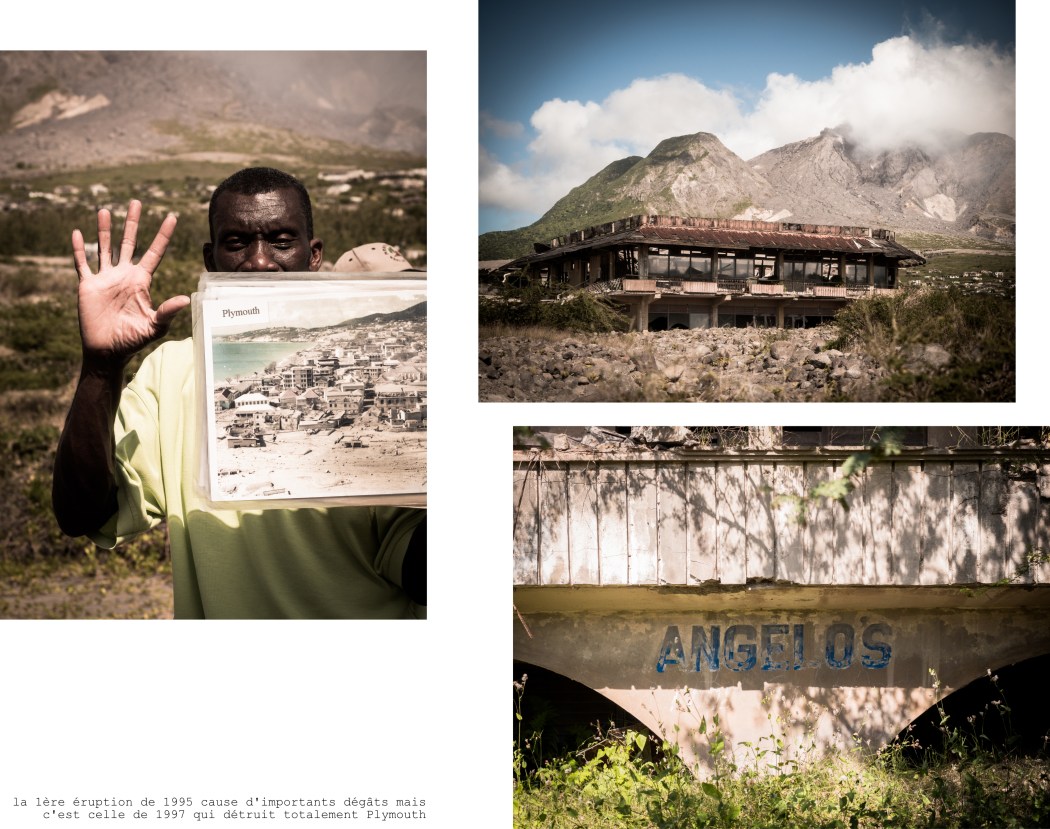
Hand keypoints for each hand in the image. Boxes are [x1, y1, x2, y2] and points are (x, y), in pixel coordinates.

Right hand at [72, 199, 189, 366]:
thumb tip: (187, 298)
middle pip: (129, 242)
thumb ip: (168, 311)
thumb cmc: (133, 340)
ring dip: (104, 230)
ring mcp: (106, 278)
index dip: (163, 235)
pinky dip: (79, 249)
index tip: (172, 216)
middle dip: (133, 223)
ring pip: (105, 248)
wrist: (107, 350)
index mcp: (142, 281)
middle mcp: (124, 275)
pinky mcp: (88, 285)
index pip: (155, 252)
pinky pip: (82, 263)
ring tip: (105, 210)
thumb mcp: (154, 326)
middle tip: (137, 202)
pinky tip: (77, 233)